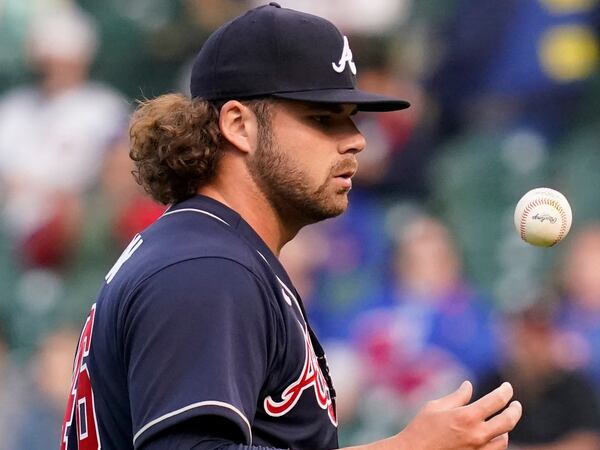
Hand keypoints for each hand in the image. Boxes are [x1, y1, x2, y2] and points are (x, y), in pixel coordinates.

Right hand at [393, 381, 521, 449]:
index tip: (507, 387)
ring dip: (505, 429)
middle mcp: (477, 434)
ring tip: (502, 421)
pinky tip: (494, 437)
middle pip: (508, 421)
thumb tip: (469, 385)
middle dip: (515, 410)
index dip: (505, 391)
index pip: (496, 400)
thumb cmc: (421, 429)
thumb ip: (456, 396)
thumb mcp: (435, 407)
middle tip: (516, 404)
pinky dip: (497, 442)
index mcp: (466, 416)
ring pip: (504, 439)